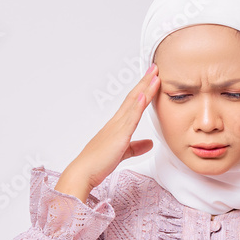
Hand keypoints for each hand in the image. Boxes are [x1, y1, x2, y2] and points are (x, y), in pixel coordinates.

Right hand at [55, 64, 161, 200]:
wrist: (84, 172)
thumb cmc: (99, 163)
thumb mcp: (122, 153)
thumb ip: (136, 147)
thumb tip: (149, 144)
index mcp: (117, 125)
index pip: (132, 103)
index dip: (142, 90)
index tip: (152, 78)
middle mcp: (116, 122)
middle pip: (133, 97)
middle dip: (144, 82)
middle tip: (155, 68)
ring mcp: (117, 127)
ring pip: (133, 104)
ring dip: (144, 89)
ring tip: (154, 75)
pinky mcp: (118, 136)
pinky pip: (130, 119)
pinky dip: (137, 106)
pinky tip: (144, 96)